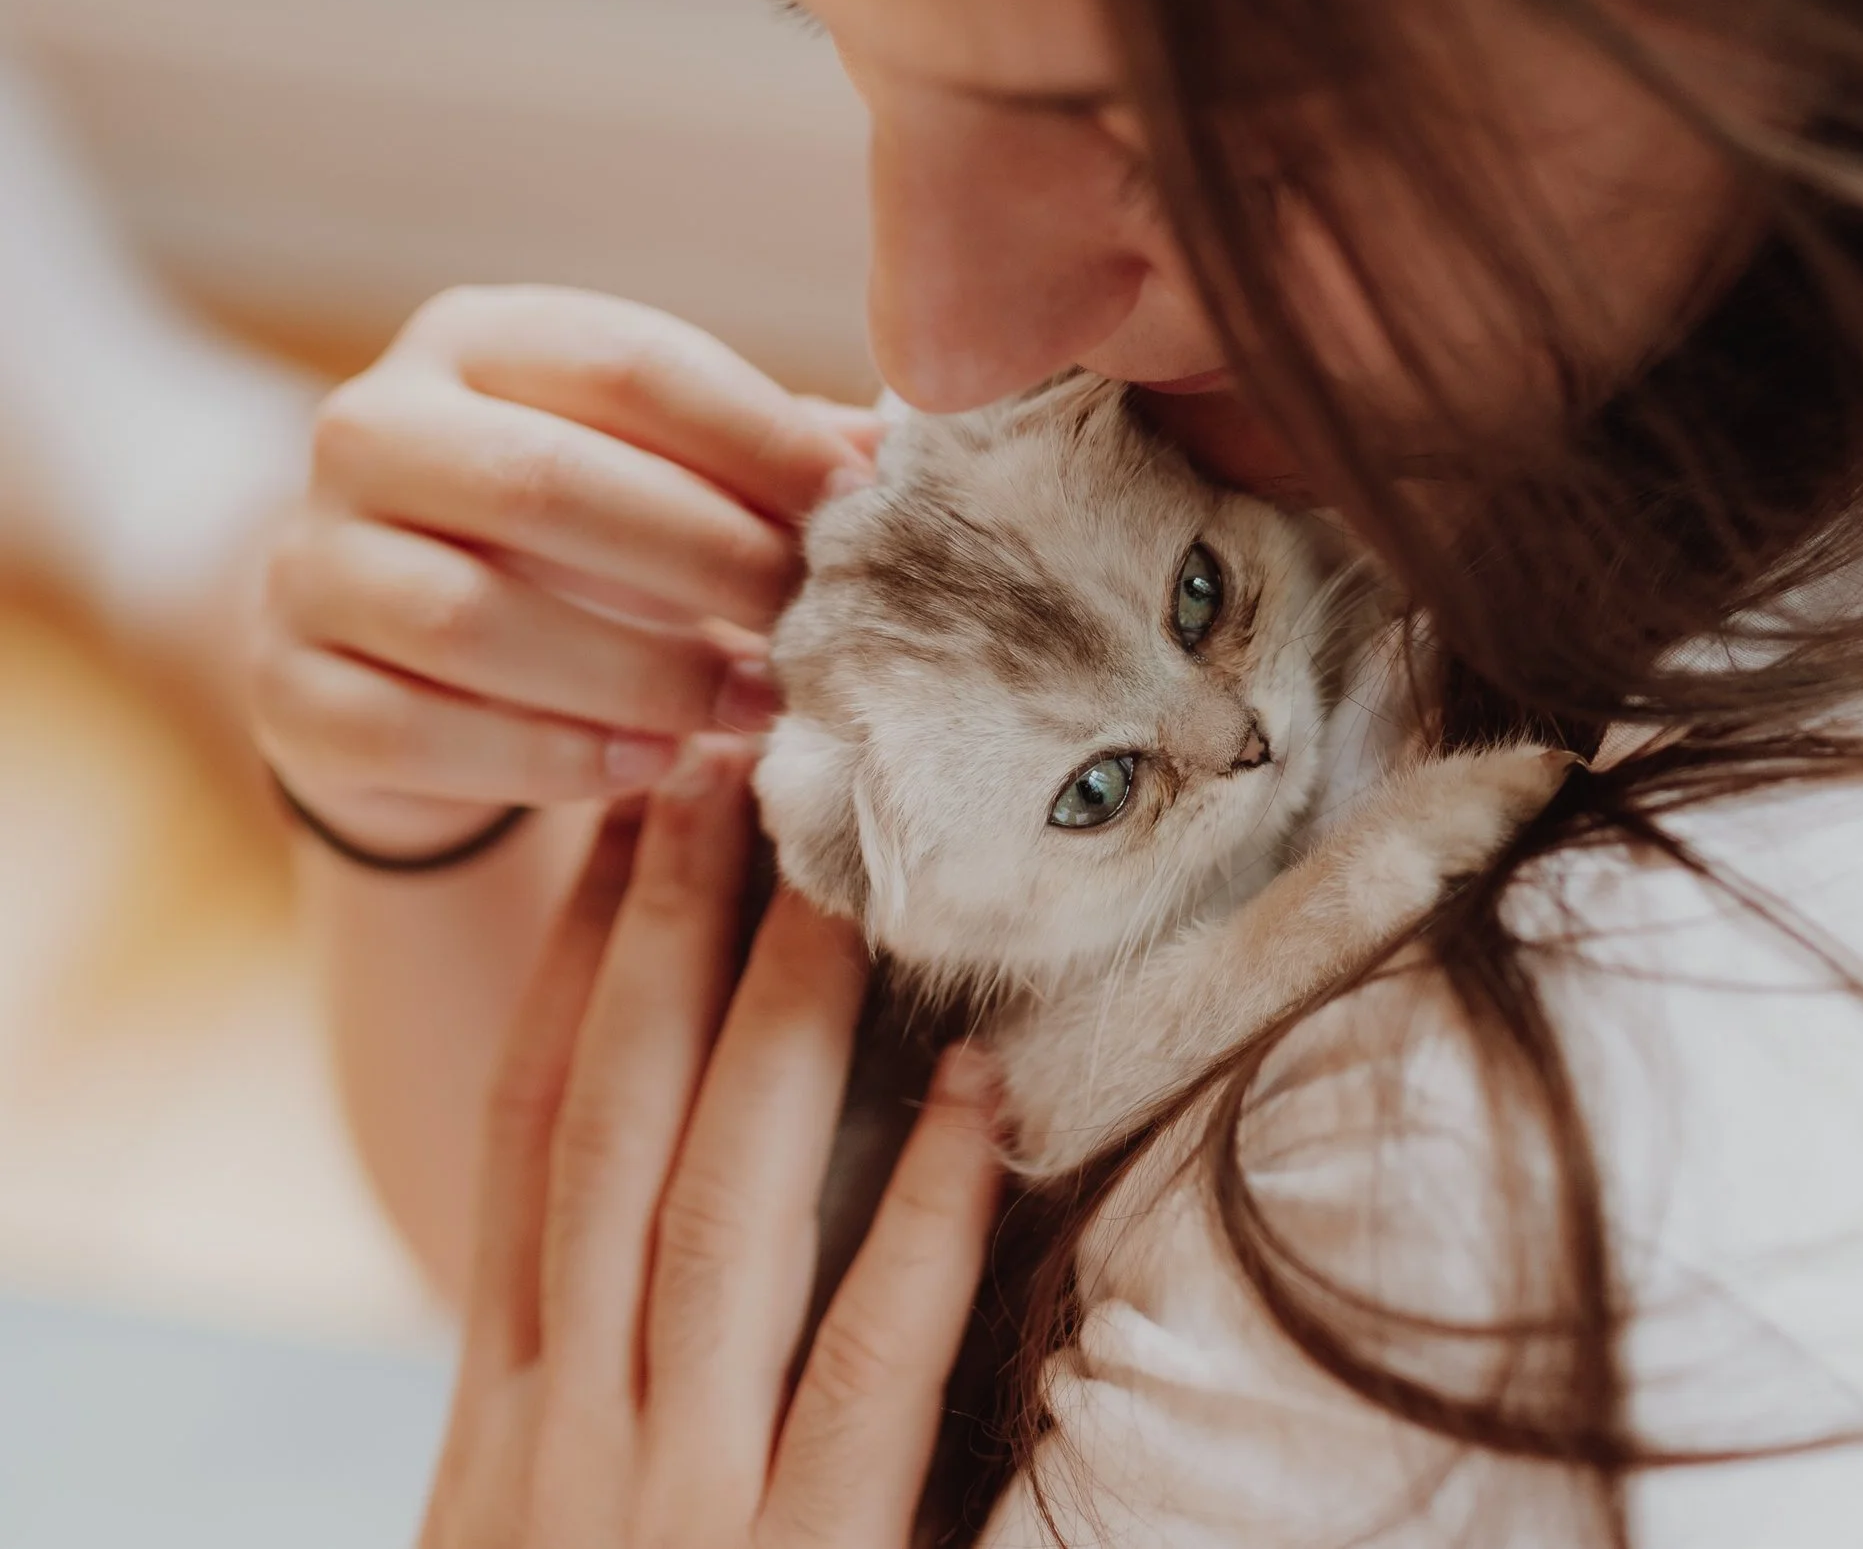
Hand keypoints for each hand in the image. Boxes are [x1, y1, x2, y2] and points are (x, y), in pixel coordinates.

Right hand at [251, 285, 878, 855]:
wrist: (419, 661)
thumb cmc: (588, 546)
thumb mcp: (671, 475)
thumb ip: (770, 456)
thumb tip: (898, 454)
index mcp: (476, 341)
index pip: (630, 364)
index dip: (759, 440)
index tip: (862, 512)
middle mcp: (368, 427)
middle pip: (543, 483)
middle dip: (704, 562)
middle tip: (811, 624)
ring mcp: (308, 560)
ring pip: (473, 619)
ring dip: (640, 677)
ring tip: (756, 711)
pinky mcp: (288, 689)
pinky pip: (418, 732)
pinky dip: (554, 758)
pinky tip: (658, 768)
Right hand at [421, 740, 1003, 1547]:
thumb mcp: (529, 1545)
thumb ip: (577, 1405)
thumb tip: (627, 1253)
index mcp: (500, 1427)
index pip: (522, 1155)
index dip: (561, 984)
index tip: (608, 837)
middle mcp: (567, 1436)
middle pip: (603, 1138)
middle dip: (653, 952)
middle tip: (718, 777)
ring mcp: (672, 1501)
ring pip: (717, 1210)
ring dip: (779, 1034)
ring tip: (838, 883)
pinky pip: (867, 1363)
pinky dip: (920, 1220)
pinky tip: (976, 1101)